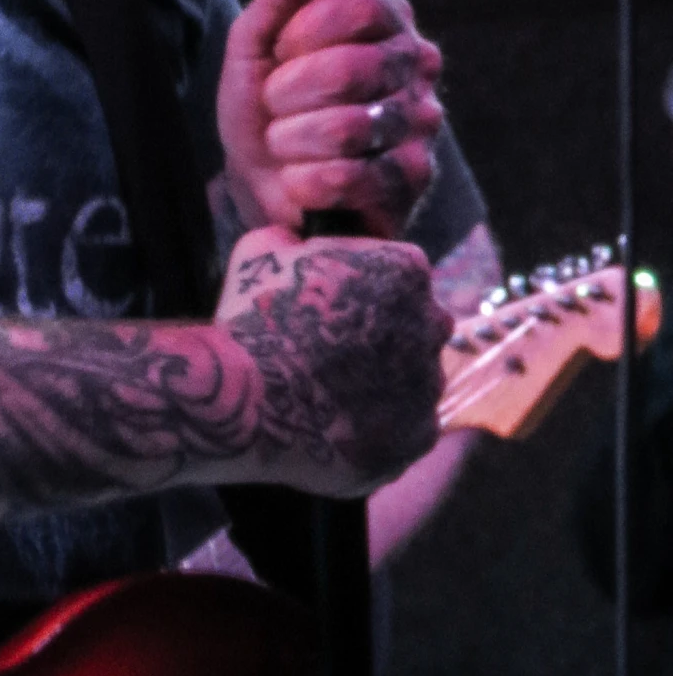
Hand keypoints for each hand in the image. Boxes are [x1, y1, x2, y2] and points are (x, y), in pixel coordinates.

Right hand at [215, 225, 450, 497]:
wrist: (244, 398)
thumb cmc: (251, 321)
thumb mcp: (262, 253)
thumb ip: (295, 241)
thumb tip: (295, 240)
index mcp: (405, 270)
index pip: (400, 277)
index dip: (363, 294)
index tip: (331, 314)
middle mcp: (430, 324)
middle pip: (418, 328)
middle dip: (386, 339)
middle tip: (335, 356)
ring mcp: (428, 384)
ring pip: (417, 381)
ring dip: (387, 386)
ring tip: (335, 397)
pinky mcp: (417, 435)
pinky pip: (409, 429)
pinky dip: (382, 430)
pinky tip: (342, 427)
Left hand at [217, 0, 442, 236]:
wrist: (261, 188)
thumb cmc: (264, 110)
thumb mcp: (255, 45)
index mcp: (384, 18)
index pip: (359, 2)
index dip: (304, 32)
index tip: (281, 53)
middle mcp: (415, 62)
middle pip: (352, 66)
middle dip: (288, 95)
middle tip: (277, 107)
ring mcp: (421, 121)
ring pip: (350, 127)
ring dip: (293, 142)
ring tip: (288, 146)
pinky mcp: (414, 178)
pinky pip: (354, 176)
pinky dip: (308, 182)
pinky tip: (304, 181)